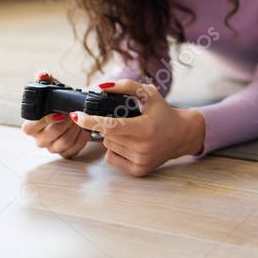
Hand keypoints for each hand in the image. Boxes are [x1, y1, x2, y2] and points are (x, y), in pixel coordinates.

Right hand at [21, 70, 89, 158]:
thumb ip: (47, 80)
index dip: (43, 121)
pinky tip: (84, 128)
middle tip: (73, 113)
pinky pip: (73, 150)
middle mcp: (40, 139)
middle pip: (49, 136)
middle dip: (64, 123)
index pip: (28, 128)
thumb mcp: (55, 89)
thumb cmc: (61, 101)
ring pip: (63, 143)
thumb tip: (42, 75)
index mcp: (32, 125)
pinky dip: (81, 138)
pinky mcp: (65, 152)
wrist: (77, 110)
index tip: (58, 113)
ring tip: (80, 118)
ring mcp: (52, 147)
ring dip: (74, 129)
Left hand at [69, 78, 205, 176]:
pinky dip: (116, 149)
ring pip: (108, 146)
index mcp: (145, 128)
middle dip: (109, 125)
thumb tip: (101, 87)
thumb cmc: (164, 112)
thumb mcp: (149, 93)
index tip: (76, 116)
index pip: (110, 125)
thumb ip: (125, 86)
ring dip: (113, 137)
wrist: (182, 135)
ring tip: (132, 133)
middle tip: (127, 120)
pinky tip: (131, 144)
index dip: (90, 120)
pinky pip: (111, 158)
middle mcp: (142, 148)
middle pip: (106, 135)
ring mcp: (140, 161)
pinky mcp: (138, 171)